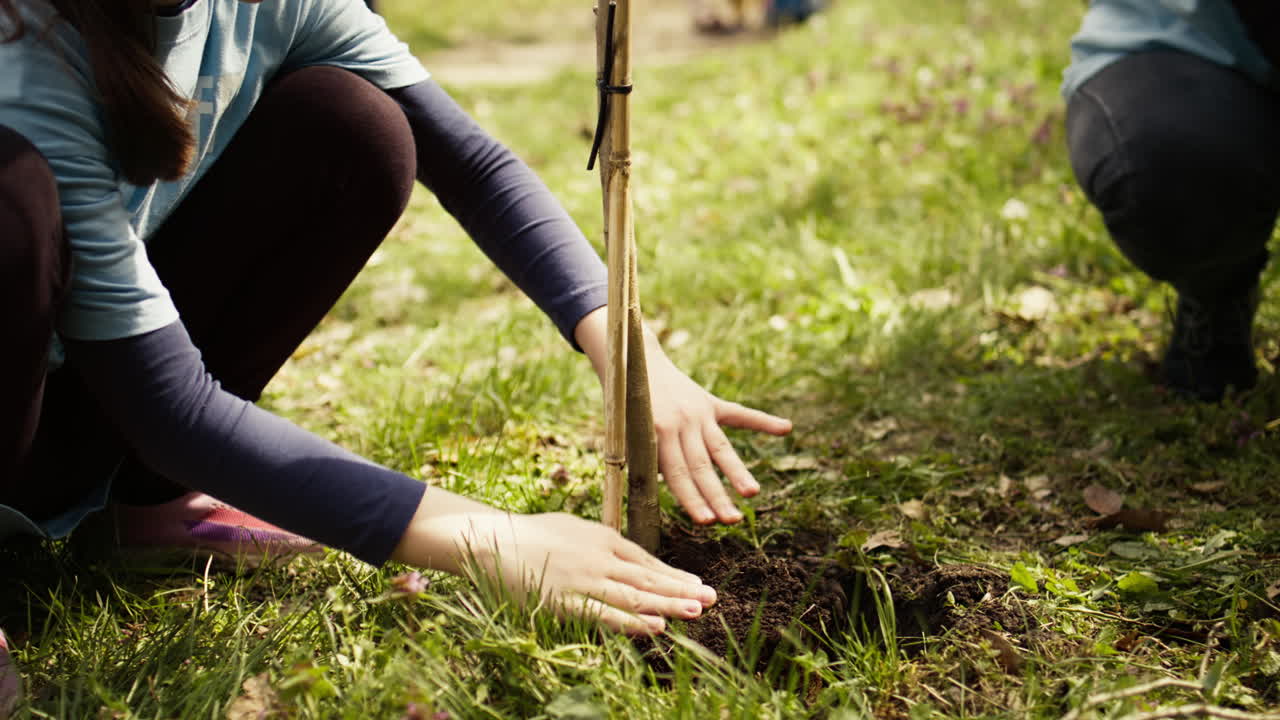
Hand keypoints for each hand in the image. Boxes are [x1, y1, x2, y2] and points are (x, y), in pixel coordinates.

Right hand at [393, 494, 715, 634]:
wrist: (491, 540)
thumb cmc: (530, 534)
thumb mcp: (572, 528)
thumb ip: (599, 541)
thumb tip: (622, 555)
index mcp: (602, 537)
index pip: (645, 560)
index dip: (673, 575)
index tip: (698, 584)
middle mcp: (599, 557)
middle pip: (647, 576)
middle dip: (681, 588)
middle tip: (711, 598)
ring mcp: (583, 579)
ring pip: (633, 594)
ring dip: (667, 603)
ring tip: (696, 610)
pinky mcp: (565, 600)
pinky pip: (604, 613)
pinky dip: (631, 620)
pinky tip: (654, 626)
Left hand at [574, 307, 792, 524]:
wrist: (633, 361)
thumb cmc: (624, 407)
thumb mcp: (626, 432)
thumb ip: (645, 459)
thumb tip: (666, 488)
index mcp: (656, 432)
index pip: (678, 474)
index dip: (692, 499)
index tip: (706, 522)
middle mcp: (681, 423)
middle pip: (702, 466)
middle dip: (717, 496)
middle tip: (732, 521)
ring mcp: (698, 412)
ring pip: (720, 448)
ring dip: (737, 473)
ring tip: (752, 493)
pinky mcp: (710, 402)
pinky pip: (739, 414)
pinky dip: (763, 422)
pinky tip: (786, 429)